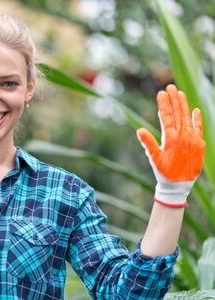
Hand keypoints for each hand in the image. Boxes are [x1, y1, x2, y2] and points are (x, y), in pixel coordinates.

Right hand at [136, 84, 204, 206]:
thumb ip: (148, 143)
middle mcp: (183, 135)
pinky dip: (197, 119)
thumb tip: (139, 130)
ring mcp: (193, 139)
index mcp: (171, 138)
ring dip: (183, 105)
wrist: (180, 186)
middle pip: (178, 113)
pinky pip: (199, 128)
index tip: (161, 93)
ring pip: (188, 117)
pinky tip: (195, 110)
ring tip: (179, 93)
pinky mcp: (200, 144)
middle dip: (173, 99)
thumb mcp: (154, 159)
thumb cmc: (164, 173)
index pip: (166, 116)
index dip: (163, 104)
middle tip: (170, 87)